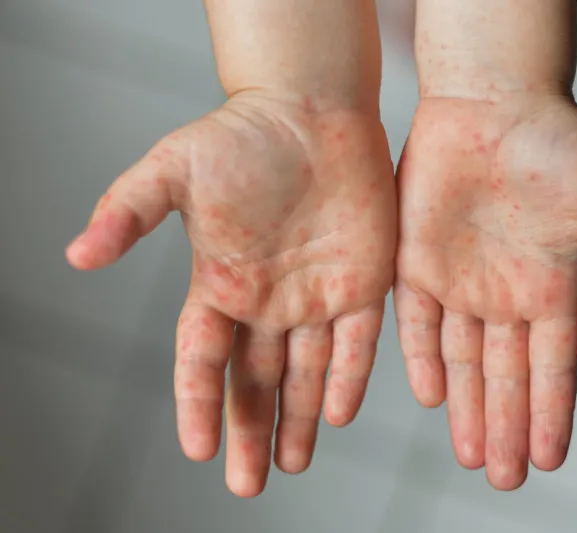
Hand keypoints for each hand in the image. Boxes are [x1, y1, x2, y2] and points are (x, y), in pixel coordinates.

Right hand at [66, 90, 396, 496]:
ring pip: (306, 373)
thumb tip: (76, 256)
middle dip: (249, 432)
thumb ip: (128, 212)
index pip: (202, 359)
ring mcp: (315, 295)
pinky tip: (337, 413)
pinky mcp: (361, 283)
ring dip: (299, 420)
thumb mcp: (174, 168)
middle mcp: (267, 301)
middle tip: (247, 485)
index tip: (198, 449)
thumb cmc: (242, 134)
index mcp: (221, 284)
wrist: (312, 109)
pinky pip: (356, 342)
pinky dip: (347, 378)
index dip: (198, 404)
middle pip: (254, 381)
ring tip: (291, 464)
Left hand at [395, 95, 576, 489]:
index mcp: (550, 285)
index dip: (552, 410)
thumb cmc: (556, 135)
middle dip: (505, 426)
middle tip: (504, 479)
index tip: (550, 457)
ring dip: (467, 407)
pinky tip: (433, 397)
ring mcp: (459, 280)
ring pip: (462, 360)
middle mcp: (504, 293)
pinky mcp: (417, 261)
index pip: (554, 364)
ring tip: (474, 457)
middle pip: (506, 376)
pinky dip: (423, 359)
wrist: (489, 100)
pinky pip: (418, 322)